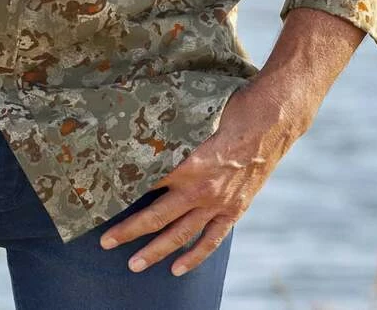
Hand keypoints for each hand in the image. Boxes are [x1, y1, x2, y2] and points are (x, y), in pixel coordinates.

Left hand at [97, 78, 306, 277]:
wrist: (272, 120)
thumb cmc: (232, 109)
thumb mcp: (195, 114)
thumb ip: (172, 130)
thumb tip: (143, 128)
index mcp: (189, 162)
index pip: (149, 182)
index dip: (125, 190)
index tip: (104, 197)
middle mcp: (201, 188)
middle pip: (158, 215)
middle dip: (129, 230)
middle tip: (106, 242)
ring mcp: (219, 202)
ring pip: (181, 234)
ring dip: (156, 250)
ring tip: (134, 264)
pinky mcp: (234, 209)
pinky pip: (212, 239)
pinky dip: (194, 256)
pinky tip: (177, 268)